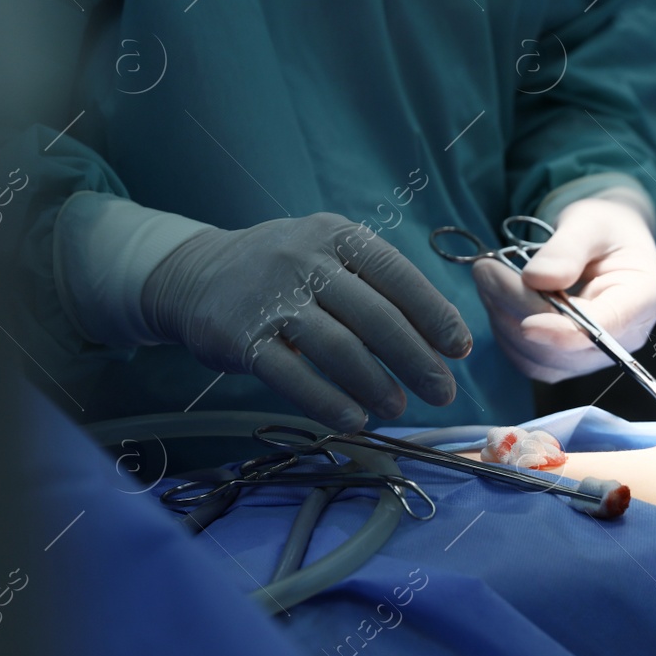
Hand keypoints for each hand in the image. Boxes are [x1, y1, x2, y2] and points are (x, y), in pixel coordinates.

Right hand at [141, 213, 470, 430]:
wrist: (194, 274)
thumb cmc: (281, 272)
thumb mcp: (326, 254)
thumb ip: (375, 284)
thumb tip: (440, 335)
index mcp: (336, 236)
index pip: (397, 274)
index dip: (434, 314)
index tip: (460, 349)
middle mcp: (304, 259)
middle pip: (375, 316)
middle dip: (416, 359)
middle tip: (443, 392)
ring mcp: (270, 298)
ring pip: (338, 347)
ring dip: (376, 383)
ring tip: (398, 407)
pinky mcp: (242, 338)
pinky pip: (293, 376)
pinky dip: (328, 401)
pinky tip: (354, 420)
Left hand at [471, 197, 655, 382]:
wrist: (602, 241)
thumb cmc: (603, 227)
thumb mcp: (590, 222)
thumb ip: (567, 249)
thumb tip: (537, 278)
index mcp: (642, 299)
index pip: (602, 330)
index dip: (562, 333)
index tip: (525, 322)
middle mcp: (624, 337)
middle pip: (564, 347)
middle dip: (517, 310)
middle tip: (486, 269)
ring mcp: (595, 353)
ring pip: (541, 359)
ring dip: (504, 320)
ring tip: (488, 276)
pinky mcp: (568, 358)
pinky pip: (530, 360)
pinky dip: (504, 332)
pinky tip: (495, 298)